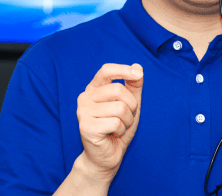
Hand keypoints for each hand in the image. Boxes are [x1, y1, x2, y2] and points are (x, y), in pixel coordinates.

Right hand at [75, 63, 142, 180]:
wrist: (108, 154)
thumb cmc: (118, 126)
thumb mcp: (130, 103)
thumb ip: (134, 85)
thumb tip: (137, 66)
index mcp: (94, 88)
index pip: (106, 70)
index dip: (123, 70)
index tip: (138, 74)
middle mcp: (85, 97)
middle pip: (118, 90)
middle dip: (131, 105)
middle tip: (127, 117)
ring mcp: (83, 112)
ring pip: (119, 108)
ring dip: (127, 120)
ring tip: (119, 127)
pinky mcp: (86, 127)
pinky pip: (116, 122)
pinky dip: (121, 129)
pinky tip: (113, 134)